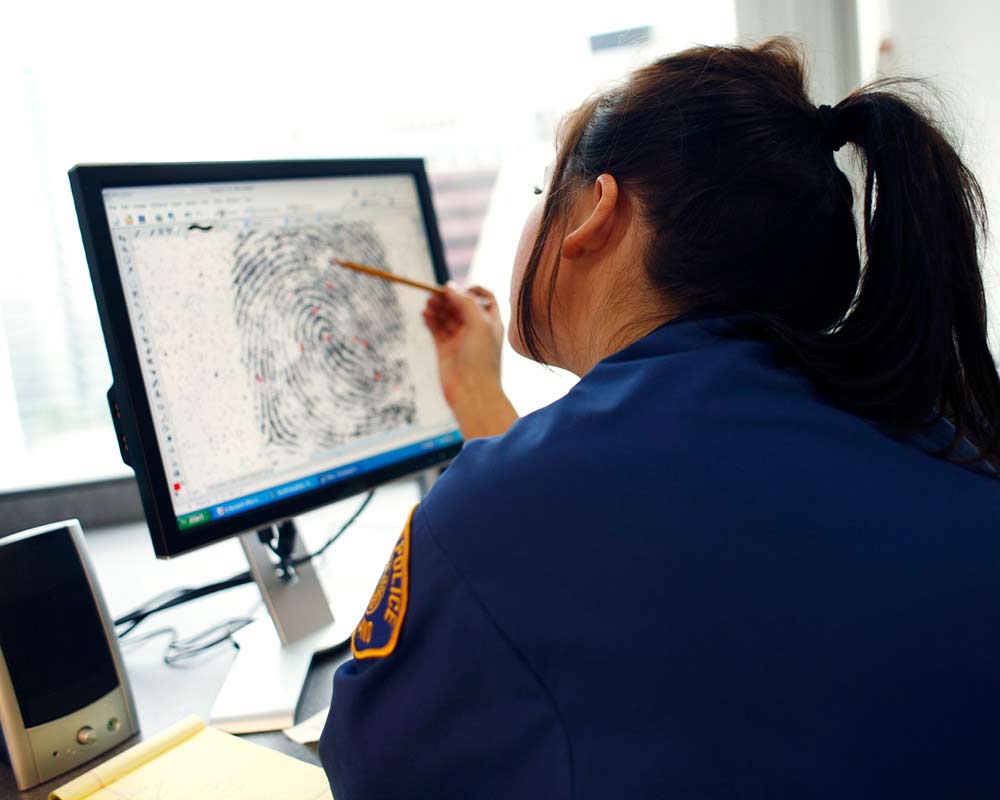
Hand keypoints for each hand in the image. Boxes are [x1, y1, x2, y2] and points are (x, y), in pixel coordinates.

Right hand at [422, 283, 517, 438]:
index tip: (460, 289)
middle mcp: (476, 329)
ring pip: (446, 316)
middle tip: (436, 294)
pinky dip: (430, 319)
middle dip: (449, 298)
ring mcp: (459, 339)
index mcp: (490, 322)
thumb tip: (449, 286)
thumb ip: (465, 302)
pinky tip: (425, 314)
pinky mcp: (444, 349)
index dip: (472, 290)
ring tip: (429, 304)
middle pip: (461, 305)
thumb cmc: (482, 360)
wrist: (471, 392)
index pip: (484, 298)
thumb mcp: (479, 324)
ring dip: (438, 307)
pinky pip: (436, 328)